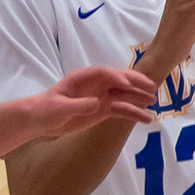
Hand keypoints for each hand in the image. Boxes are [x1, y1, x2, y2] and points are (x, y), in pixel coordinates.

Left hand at [18, 66, 158, 138]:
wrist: (40, 120)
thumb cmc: (46, 109)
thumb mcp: (59, 107)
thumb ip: (78, 105)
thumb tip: (97, 103)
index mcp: (83, 78)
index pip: (104, 74)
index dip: (116, 77)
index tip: (127, 84)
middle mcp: (96, 85)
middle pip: (120, 80)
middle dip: (136, 82)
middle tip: (151, 86)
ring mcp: (101, 97)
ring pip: (124, 95)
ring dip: (139, 98)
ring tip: (154, 102)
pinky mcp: (103, 110)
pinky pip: (122, 110)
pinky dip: (134, 113)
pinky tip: (146, 119)